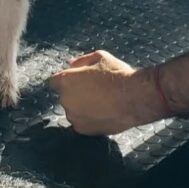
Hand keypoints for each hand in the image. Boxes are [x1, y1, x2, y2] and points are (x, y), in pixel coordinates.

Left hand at [48, 50, 166, 135]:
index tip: (76, 81)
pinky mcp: (83, 130)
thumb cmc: (117, 74)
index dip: (65, 80)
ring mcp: (73, 116)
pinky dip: (89, 119)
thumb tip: (71, 64)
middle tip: (94, 90)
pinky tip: (103, 112)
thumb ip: (82, 60)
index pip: (54, 82)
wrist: (134, 98)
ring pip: (73, 111)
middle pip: (65, 96)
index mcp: (66, 80)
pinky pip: (81, 123)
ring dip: (81, 107)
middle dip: (75, 93)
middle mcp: (65, 99)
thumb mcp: (100, 57)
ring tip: (101, 102)